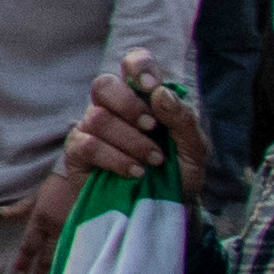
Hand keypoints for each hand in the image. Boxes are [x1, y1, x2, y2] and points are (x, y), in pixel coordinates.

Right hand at [75, 58, 198, 194]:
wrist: (165, 210)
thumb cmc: (179, 174)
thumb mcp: (195, 148)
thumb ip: (184, 119)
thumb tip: (159, 94)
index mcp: (143, 98)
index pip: (132, 63)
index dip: (138, 66)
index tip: (151, 86)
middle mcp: (114, 108)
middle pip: (103, 84)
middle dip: (128, 104)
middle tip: (151, 127)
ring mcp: (92, 129)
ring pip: (98, 118)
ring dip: (130, 140)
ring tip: (153, 161)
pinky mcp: (78, 153)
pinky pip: (87, 145)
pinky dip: (115, 158)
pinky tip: (135, 172)